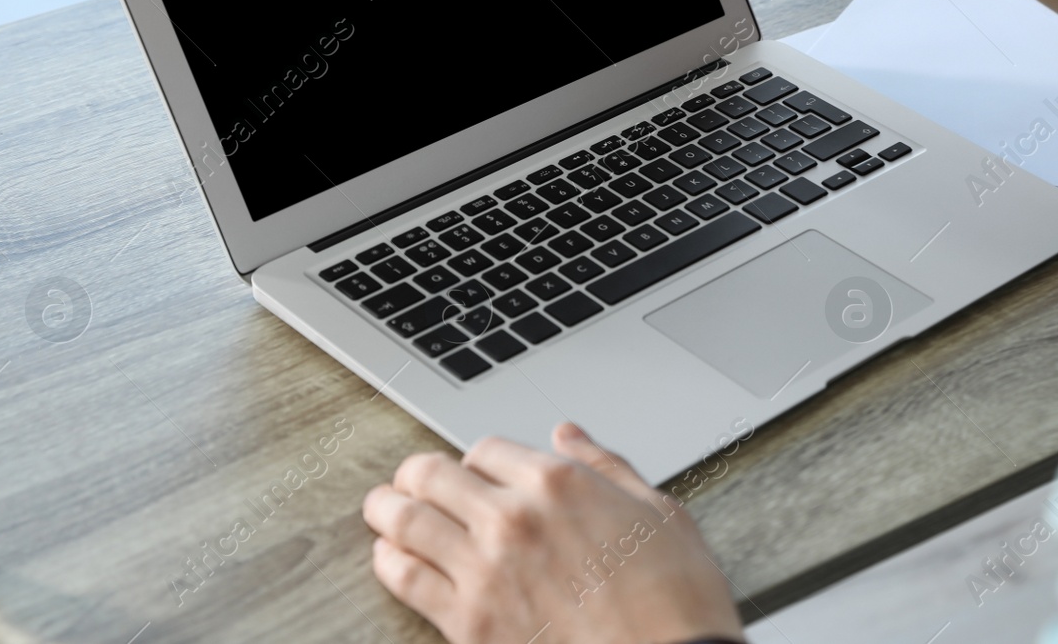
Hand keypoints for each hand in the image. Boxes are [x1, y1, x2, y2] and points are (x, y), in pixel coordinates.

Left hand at [363, 422, 742, 643]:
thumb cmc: (676, 600)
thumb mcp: (658, 512)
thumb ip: (605, 467)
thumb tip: (569, 434)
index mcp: (559, 483)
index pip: (484, 449)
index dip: (474, 459)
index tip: (472, 472)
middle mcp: (514, 517)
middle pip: (431, 475)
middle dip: (417, 474)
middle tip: (410, 481)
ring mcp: (486, 570)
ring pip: (406, 521)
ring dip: (387, 509)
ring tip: (382, 509)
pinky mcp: (469, 623)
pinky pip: (405, 580)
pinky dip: (388, 562)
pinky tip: (389, 558)